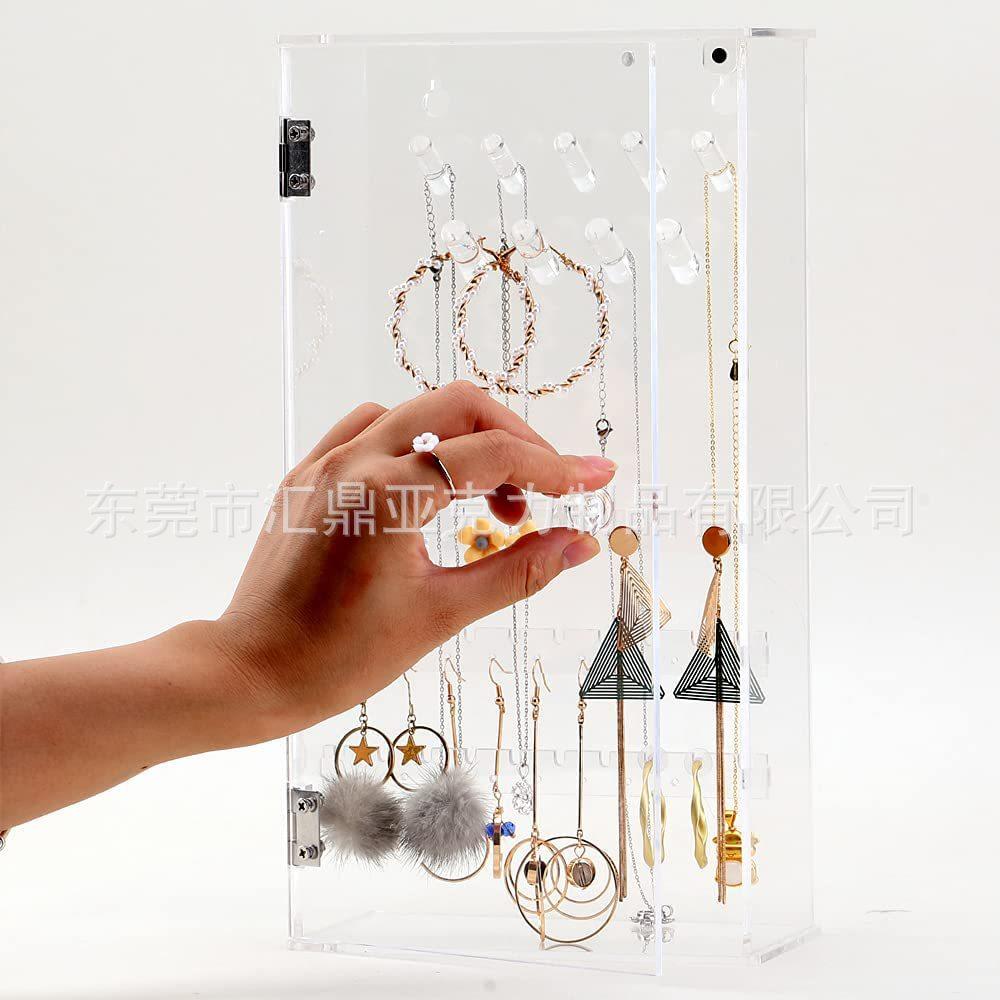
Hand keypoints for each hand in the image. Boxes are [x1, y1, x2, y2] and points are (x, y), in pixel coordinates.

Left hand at [212, 381, 615, 737]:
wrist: (248, 672)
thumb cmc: (336, 658)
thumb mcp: (440, 615)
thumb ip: (517, 572)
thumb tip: (578, 545)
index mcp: (388, 493)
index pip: (493, 455)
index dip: (556, 466)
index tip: (597, 477)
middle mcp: (353, 460)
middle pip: (459, 405)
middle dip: (515, 438)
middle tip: (545, 489)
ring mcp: (324, 462)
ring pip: (416, 411)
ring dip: (466, 442)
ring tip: (493, 505)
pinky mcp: (306, 475)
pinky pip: (371, 430)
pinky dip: (417, 446)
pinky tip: (429, 491)